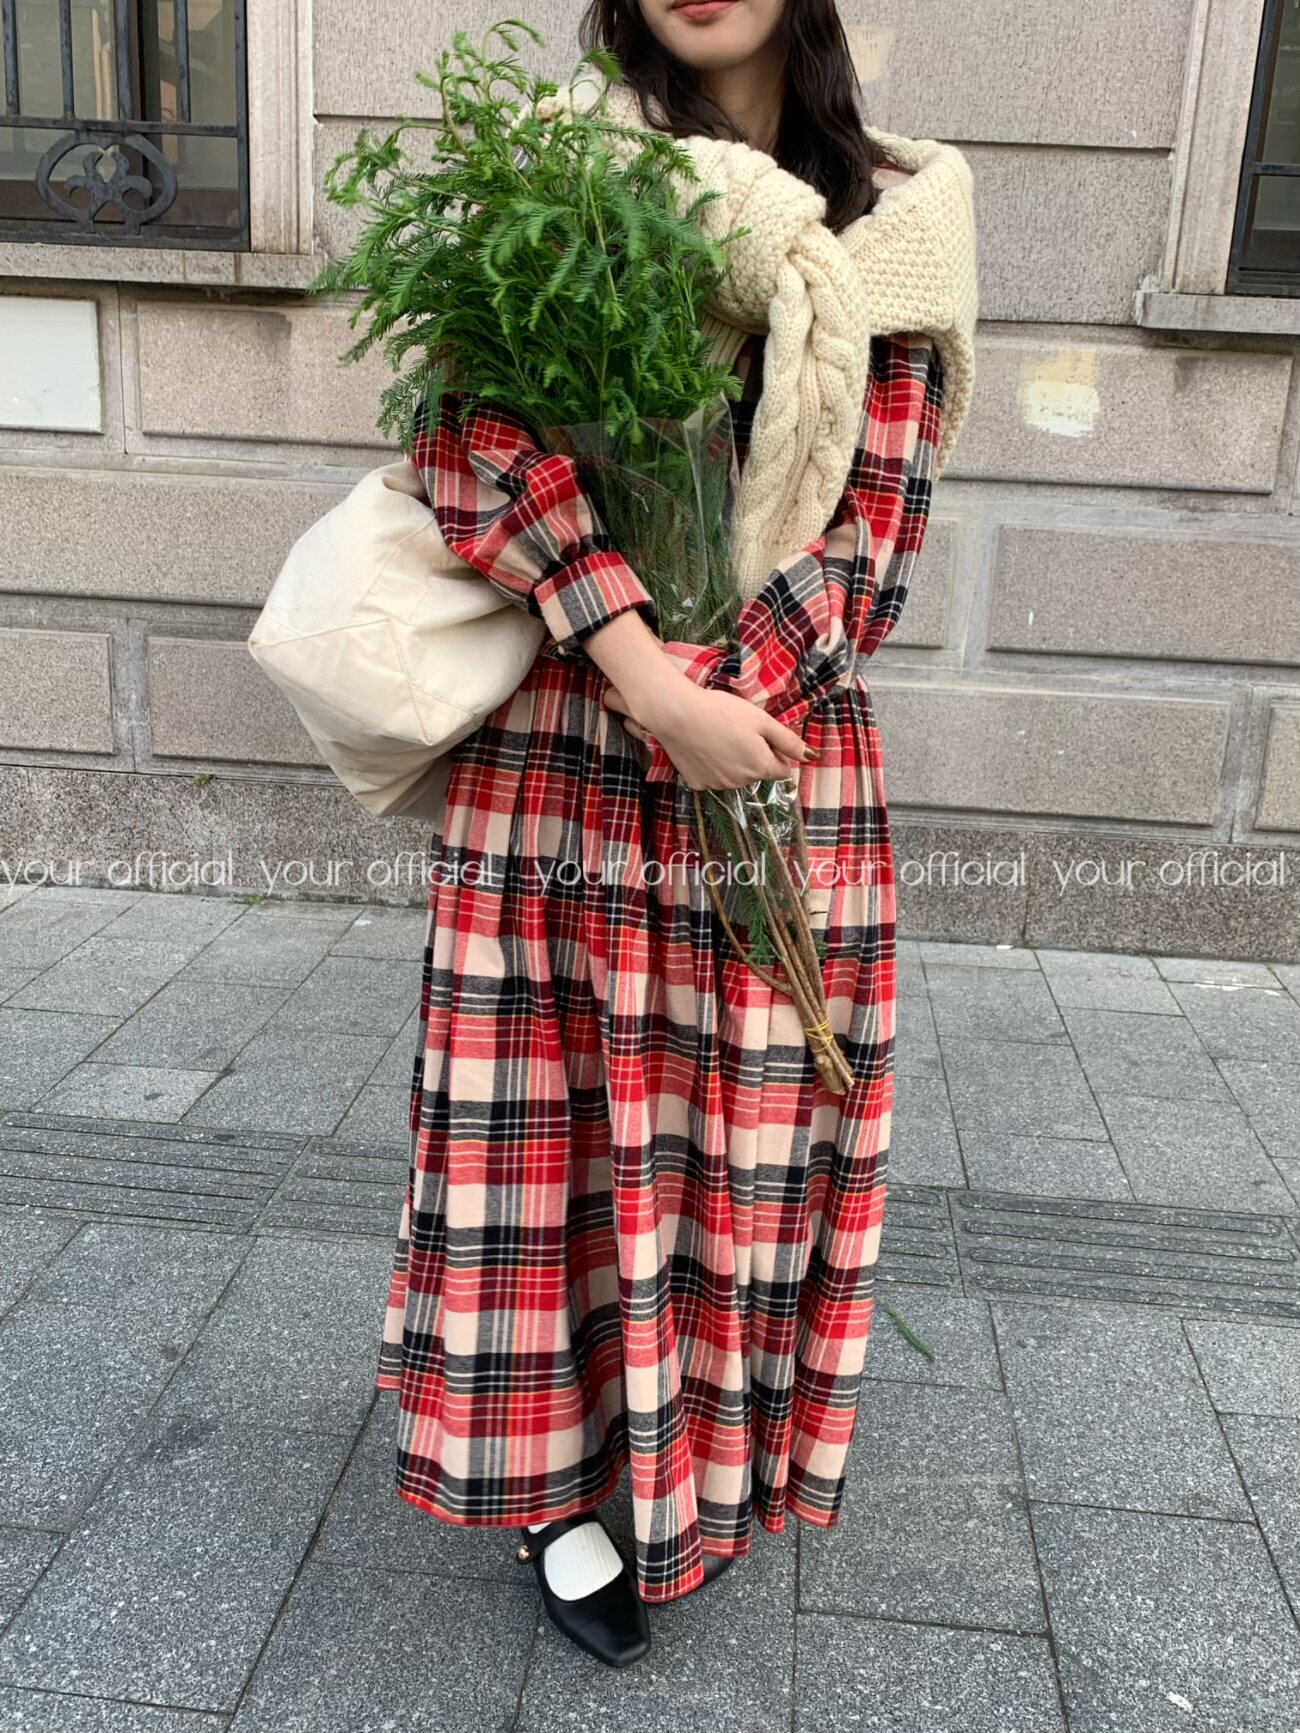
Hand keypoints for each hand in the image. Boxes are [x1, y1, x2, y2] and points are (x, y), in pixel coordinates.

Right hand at [604, 681, 813, 790]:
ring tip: (719, 738)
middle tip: (738, 732)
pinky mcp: (697, 784)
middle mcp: (741, 782)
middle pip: (758, 773)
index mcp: (760, 767)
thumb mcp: (762, 720)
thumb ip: (788, 741)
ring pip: (736, 777)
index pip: (783, 770)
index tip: (762, 736)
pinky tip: (704, 748)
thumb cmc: (722, 711)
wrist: (678, 713)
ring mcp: (717, 786)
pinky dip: (712, 767)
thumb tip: (812, 756)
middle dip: (755, 757)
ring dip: (734, 763)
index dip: (776, 752)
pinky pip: (713, 778)